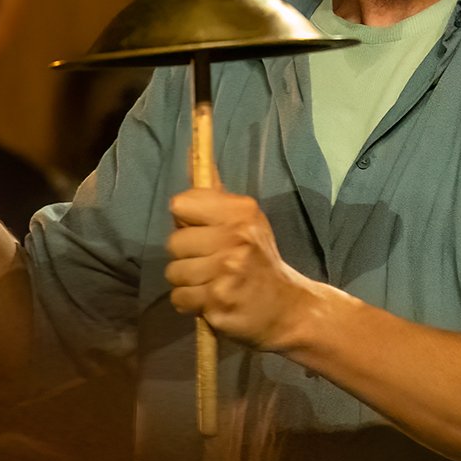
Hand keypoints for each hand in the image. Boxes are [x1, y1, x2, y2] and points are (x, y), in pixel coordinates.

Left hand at [164, 188, 328, 349]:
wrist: (287, 307)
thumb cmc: (258, 259)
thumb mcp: (245, 221)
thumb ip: (213, 195)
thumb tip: (192, 153)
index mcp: (241, 212)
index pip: (181, 205)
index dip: (187, 220)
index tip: (203, 231)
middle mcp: (235, 238)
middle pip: (173, 242)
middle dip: (186, 255)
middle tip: (209, 262)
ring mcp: (227, 271)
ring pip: (174, 272)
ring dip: (186, 281)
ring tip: (209, 282)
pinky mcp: (218, 301)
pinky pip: (179, 297)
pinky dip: (188, 302)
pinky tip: (209, 299)